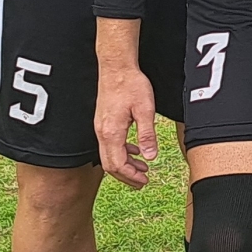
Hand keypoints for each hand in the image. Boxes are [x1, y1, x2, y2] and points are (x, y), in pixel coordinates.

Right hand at [95, 58, 159, 188]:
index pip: (117, 164)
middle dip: (126, 176)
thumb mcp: (146, 110)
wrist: (116, 68)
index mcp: (111, 132)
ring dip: (125, 166)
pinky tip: (136, 152)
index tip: (144, 181)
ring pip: (109, 155)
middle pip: (110, 164)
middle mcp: (102, 132)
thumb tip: (150, 157)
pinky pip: (110, 145)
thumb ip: (147, 135)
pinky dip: (123, 153)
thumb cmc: (131, 85)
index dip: (130, 176)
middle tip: (143, 182)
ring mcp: (100, 127)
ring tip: (143, 170)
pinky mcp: (104, 122)